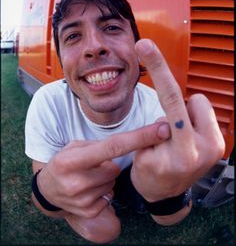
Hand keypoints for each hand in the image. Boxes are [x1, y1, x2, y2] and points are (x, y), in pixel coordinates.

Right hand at [36, 121, 170, 216]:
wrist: (47, 190)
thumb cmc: (64, 162)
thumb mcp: (73, 147)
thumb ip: (98, 146)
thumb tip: (129, 145)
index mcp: (71, 160)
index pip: (114, 146)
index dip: (140, 137)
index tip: (161, 130)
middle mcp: (76, 181)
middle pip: (115, 167)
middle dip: (109, 164)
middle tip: (93, 165)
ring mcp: (82, 200)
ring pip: (113, 181)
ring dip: (106, 178)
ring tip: (88, 177)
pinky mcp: (89, 212)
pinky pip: (110, 196)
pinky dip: (104, 191)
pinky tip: (89, 189)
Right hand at [131, 39, 224, 201]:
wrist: (166, 195)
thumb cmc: (149, 176)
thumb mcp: (141, 156)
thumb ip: (154, 131)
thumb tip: (167, 117)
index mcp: (181, 153)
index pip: (170, 99)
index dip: (158, 69)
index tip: (146, 46)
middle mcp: (206, 148)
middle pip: (188, 97)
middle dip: (167, 88)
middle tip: (148, 57)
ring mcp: (216, 145)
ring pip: (197, 102)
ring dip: (183, 109)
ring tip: (173, 130)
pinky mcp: (219, 142)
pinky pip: (202, 111)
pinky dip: (191, 115)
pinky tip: (183, 132)